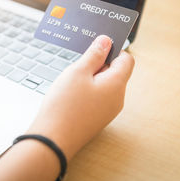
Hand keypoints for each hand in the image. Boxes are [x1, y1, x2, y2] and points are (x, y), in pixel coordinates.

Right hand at [27, 35, 134, 160]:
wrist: (53, 139)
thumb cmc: (64, 105)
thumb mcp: (78, 72)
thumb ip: (94, 55)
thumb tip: (106, 41)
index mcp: (117, 85)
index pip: (127, 59)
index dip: (113, 49)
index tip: (96, 45)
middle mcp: (117, 99)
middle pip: (115, 72)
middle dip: (98, 63)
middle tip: (78, 61)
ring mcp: (107, 111)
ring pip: (104, 85)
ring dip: (90, 76)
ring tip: (71, 79)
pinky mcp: (96, 118)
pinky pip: (97, 97)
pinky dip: (87, 89)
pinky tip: (70, 92)